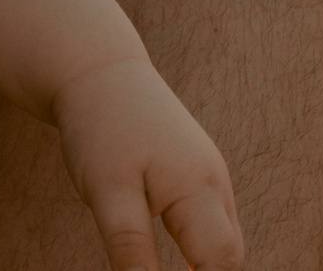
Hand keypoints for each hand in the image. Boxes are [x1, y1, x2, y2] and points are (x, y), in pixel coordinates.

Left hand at [53, 58, 241, 270]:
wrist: (95, 71)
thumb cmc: (100, 128)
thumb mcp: (106, 190)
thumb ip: (129, 244)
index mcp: (200, 188)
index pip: (220, 261)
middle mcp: (215, 184)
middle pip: (228, 254)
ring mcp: (208, 177)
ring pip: (220, 238)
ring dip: (206, 264)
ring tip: (172, 268)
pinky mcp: (193, 174)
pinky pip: (206, 221)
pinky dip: (197, 246)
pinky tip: (178, 261)